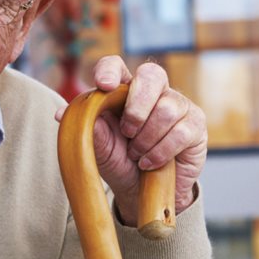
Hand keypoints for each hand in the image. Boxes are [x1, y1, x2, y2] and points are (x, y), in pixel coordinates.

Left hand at [57, 57, 206, 225]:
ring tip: (137, 155)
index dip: (110, 70)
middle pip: (151, 75)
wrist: (143, 192)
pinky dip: (160, 151)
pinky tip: (150, 163)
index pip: (116, 65)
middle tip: (127, 132)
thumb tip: (62, 114)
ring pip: (166, 109)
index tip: (104, 85)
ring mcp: (178, 105)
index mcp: (123, 90)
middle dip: (137, 107)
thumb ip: (86, 129)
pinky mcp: (195, 125)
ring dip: (147, 139)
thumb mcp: (99, 149)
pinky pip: (180, 132)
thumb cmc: (119, 162)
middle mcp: (153, 91)